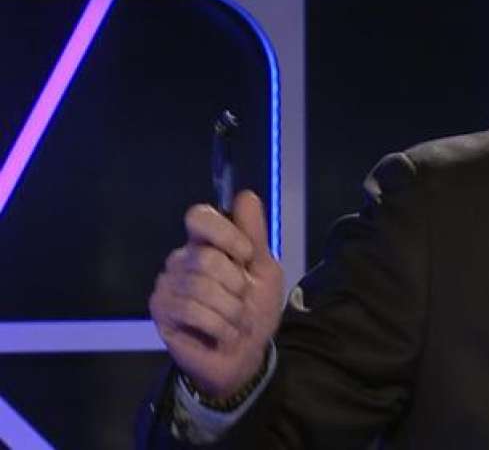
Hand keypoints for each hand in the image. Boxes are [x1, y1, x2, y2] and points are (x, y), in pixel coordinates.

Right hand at [149, 190, 283, 397]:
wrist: (245, 355)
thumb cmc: (254, 310)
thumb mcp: (264, 271)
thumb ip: (255, 235)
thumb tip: (246, 195)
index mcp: (206, 243)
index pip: (199, 217)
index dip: (225, 233)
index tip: (247, 255)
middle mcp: (182, 259)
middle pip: (205, 257)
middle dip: (235, 284)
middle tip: (243, 300)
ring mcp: (168, 284)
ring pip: (200, 287)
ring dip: (231, 310)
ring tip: (236, 321)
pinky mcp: (161, 311)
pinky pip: (191, 310)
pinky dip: (219, 325)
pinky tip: (223, 333)